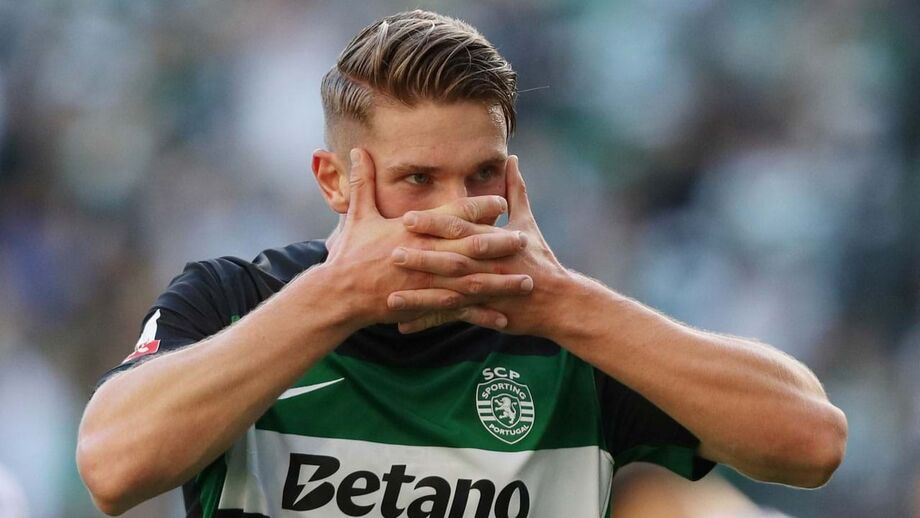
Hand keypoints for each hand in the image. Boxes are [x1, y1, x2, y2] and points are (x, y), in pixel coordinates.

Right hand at [324, 149, 534, 330]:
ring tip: (526, 280)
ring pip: (472, 280)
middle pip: (470, 246)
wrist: (339, 293)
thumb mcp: (357, 215)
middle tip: (524, 240)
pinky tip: (503, 317)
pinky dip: (482, 313)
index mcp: (414, 230)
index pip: (452, 214)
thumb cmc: (350, 254)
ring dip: (501, 280)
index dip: (479, 207)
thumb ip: (363, 183)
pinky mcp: (425, 303)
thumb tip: (356, 152)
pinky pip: (459, 309)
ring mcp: (428, 281)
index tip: (502, 202)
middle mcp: (426, 254)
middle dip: (500, 244)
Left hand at [390, 155, 571, 334]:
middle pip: (452, 259)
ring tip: (392, 296)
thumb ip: (515, 190)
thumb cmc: (540, 259)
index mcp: (494, 240)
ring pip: (449, 292)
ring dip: (420, 295)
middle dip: (422, 257)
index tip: (408, 217)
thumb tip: (512, 158)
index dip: (435, 222)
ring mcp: (485, 291)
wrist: (558, 300)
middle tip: (392, 253)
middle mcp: (488, 265)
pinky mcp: (483, 313)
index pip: (461, 228)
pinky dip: (428, 321)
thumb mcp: (527, 223)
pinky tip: (403, 326)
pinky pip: (452, 318)